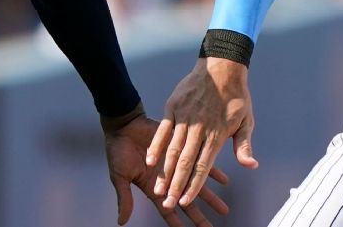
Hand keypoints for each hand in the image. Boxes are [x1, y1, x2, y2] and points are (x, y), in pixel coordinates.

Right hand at [105, 111, 229, 225]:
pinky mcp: (182, 150)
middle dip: (198, 215)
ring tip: (223, 208)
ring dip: (210, 196)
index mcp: (153, 187)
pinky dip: (212, 171)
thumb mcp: (120, 176)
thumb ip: (124, 198)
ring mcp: (176, 166)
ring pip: (196, 184)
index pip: (168, 210)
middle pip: (186, 201)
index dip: (177, 223)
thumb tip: (122, 222)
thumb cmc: (118, 150)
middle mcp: (168, 179)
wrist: (125, 124)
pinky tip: (224, 179)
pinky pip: (200, 161)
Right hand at [146, 58, 257, 209]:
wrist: (222, 67)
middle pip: (186, 162)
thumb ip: (244, 145)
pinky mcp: (174, 107)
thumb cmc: (236, 97)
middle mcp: (200, 128)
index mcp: (217, 134)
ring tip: (159, 189)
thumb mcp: (247, 121)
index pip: (203, 165)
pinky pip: (163, 130)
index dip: (194, 185)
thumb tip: (251, 165)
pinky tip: (150, 162)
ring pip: (173, 149)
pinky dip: (156, 147)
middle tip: (169, 204)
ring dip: (165, 171)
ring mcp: (185, 118)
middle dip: (176, 185)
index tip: (185, 201)